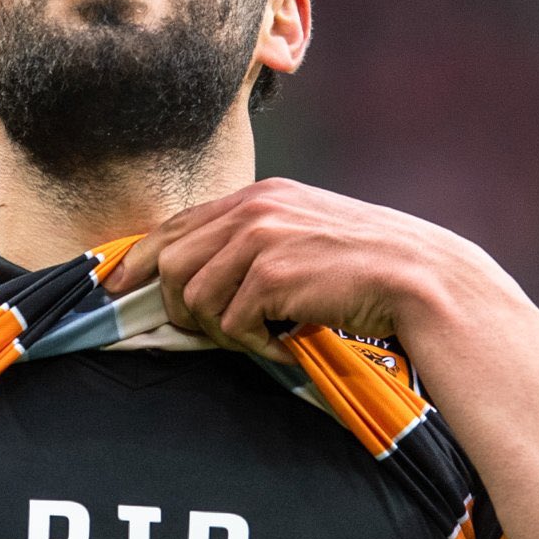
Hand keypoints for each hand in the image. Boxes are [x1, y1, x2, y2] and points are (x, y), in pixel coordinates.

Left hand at [103, 178, 473, 359]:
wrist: (423, 282)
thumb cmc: (366, 271)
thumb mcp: (304, 238)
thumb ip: (253, 245)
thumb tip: (192, 278)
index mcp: (259, 197)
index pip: (174, 225)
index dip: (136, 260)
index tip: (115, 289)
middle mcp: (253, 208)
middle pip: (168, 260)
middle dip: (176, 306)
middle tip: (214, 330)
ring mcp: (261, 238)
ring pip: (190, 296)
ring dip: (219, 329)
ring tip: (262, 334)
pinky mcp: (272, 273)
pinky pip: (228, 322)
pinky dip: (252, 342)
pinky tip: (285, 339)